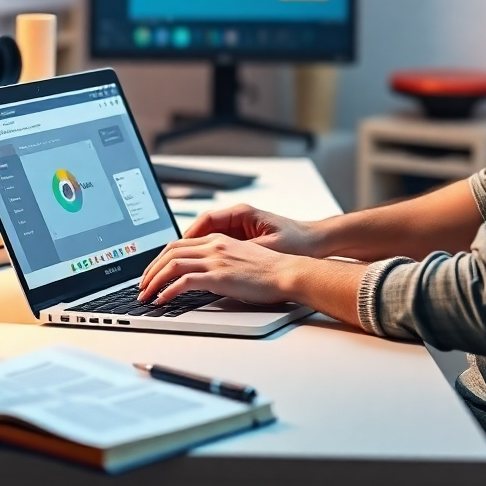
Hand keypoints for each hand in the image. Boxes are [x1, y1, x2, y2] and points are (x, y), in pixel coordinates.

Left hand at [137, 234, 298, 305]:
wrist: (288, 272)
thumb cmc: (270, 271)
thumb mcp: (240, 259)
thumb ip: (221, 261)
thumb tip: (203, 276)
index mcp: (218, 239)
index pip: (178, 244)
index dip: (159, 258)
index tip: (151, 272)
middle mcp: (214, 245)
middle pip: (170, 251)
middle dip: (150, 269)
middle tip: (142, 286)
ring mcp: (216, 259)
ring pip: (172, 264)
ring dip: (154, 280)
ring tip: (146, 295)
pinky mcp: (219, 276)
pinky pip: (184, 281)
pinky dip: (168, 291)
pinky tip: (162, 300)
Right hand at [181, 204, 324, 256]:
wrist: (316, 242)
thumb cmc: (297, 241)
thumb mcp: (268, 248)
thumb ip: (243, 253)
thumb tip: (220, 261)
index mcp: (241, 214)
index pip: (205, 221)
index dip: (188, 238)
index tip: (175, 252)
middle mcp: (238, 218)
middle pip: (200, 230)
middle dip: (183, 248)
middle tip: (169, 264)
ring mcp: (240, 229)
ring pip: (206, 240)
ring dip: (192, 254)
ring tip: (176, 270)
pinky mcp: (243, 241)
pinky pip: (216, 247)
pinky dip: (205, 258)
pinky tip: (198, 271)